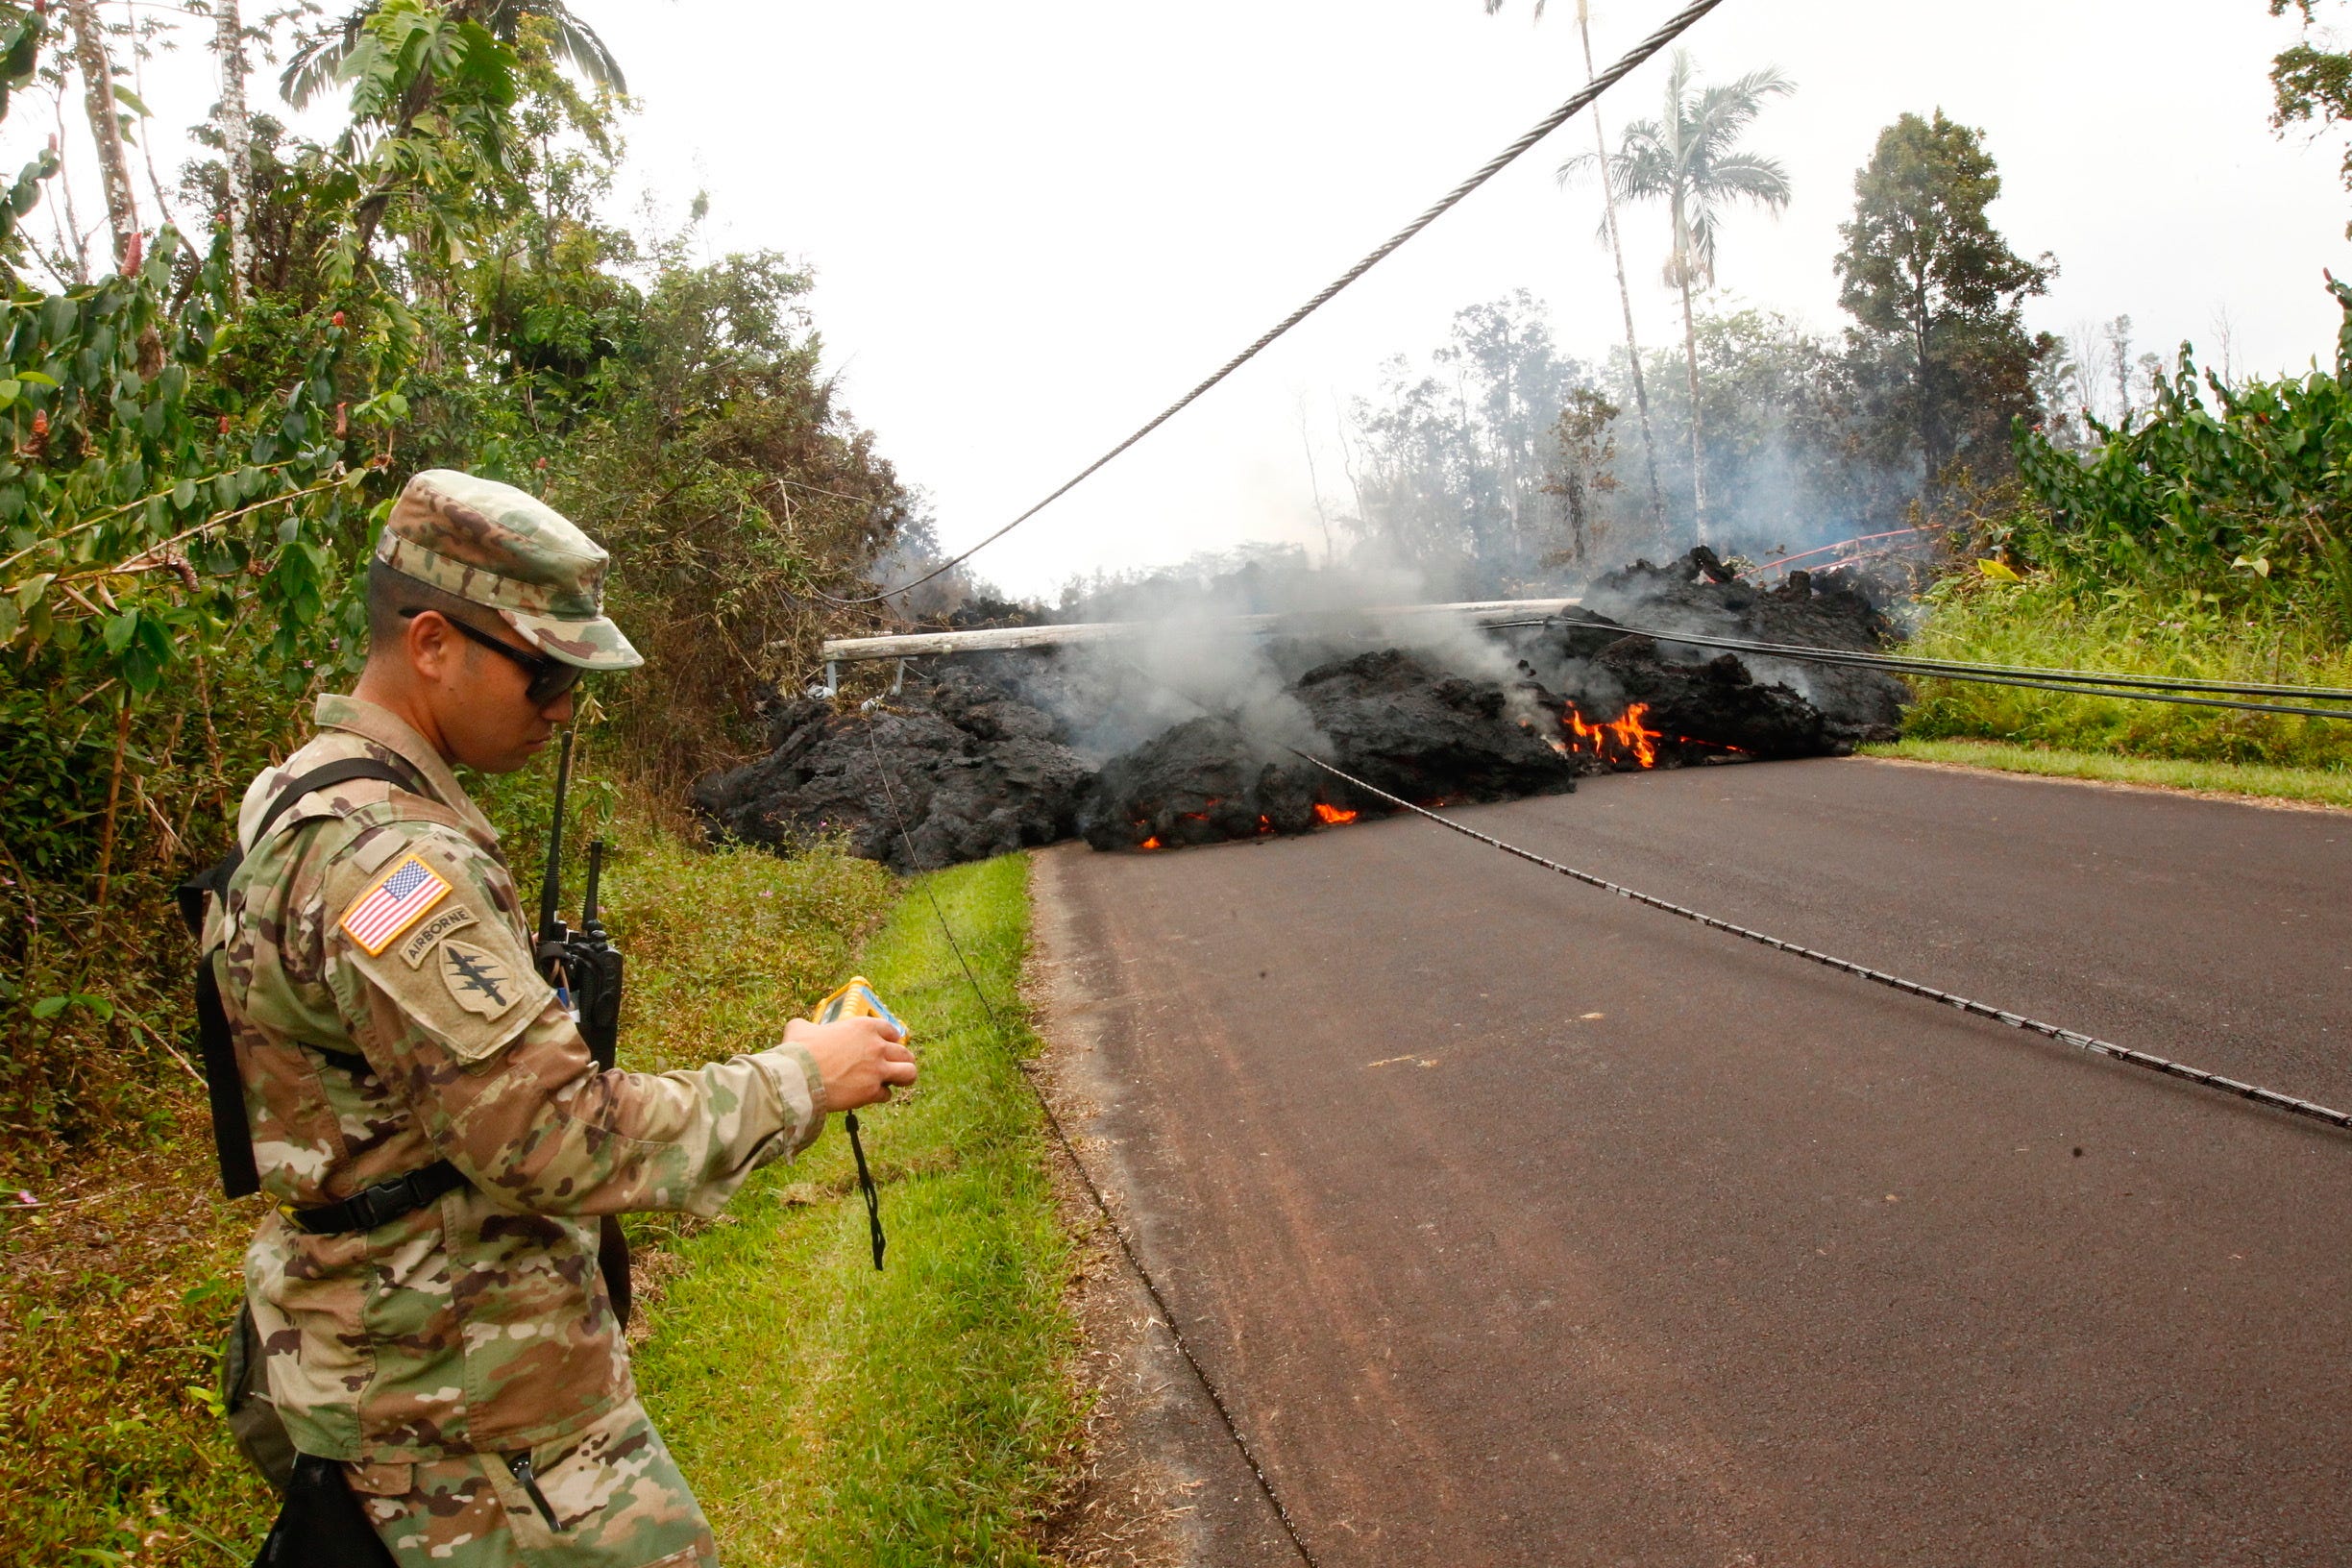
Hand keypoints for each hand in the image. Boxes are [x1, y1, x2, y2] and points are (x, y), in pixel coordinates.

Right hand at [784, 1014, 915, 1112]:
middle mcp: (876, 1046)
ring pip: (909, 1072)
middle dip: (901, 1060)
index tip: (888, 1044)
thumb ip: (807, 1026)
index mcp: (863, 1027)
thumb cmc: (799, 1052)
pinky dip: (879, 1096)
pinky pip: (886, 1095)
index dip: (891, 1038)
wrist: (800, 1077)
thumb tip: (800, 1028)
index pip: (891, 1030)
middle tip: (891, 1066)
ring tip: (893, 1081)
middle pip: (905, 1052)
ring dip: (902, 1077)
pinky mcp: (872, 1091)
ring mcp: (877, 1069)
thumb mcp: (801, 1028)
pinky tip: (869, 1095)